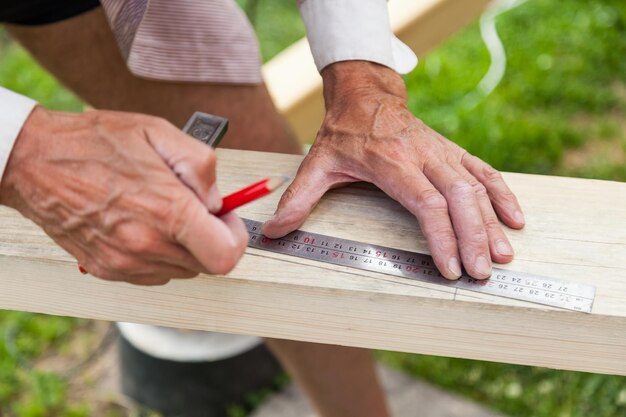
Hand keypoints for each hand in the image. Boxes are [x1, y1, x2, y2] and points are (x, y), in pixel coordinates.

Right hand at [0, 107, 247, 284]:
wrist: (34, 161)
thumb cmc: (96, 143)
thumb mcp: (160, 133)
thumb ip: (203, 167)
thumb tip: (218, 200)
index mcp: (168, 212)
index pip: (227, 255)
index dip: (236, 237)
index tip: (227, 219)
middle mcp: (148, 245)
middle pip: (207, 264)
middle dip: (211, 237)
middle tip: (195, 209)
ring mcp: (126, 263)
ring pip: (182, 270)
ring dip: (185, 247)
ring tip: (163, 212)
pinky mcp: (108, 270)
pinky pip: (153, 273)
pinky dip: (159, 254)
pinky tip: (144, 225)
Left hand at [263, 61, 524, 279]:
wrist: (367, 96)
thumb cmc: (343, 133)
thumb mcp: (316, 163)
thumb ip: (298, 198)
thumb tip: (274, 231)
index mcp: (391, 162)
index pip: (425, 202)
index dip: (442, 235)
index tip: (450, 267)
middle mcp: (423, 156)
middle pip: (458, 198)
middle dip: (473, 237)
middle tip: (481, 273)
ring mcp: (442, 153)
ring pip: (476, 187)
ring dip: (492, 222)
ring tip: (503, 256)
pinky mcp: (452, 152)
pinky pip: (484, 172)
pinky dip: (502, 195)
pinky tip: (515, 219)